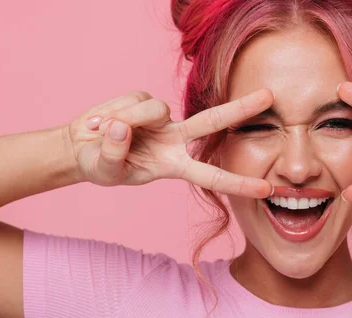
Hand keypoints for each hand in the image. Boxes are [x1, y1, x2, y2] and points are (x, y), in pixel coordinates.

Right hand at [65, 89, 273, 197]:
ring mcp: (161, 119)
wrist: (81, 147)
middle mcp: (175, 139)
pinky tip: (101, 120)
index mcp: (174, 166)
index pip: (212, 176)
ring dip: (126, 119)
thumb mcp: (104, 170)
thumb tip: (122, 127)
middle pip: (212, 122)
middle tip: (270, 96)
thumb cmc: (99, 165)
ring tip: (101, 131)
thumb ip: (112, 153)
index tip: (267, 188)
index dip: (238, 183)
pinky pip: (133, 101)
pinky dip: (113, 111)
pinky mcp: (143, 100)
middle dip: (241, 109)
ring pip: (153, 109)